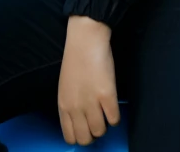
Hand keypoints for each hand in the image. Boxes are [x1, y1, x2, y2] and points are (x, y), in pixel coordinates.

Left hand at [58, 15, 119, 145]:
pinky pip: (114, 119)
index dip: (80, 136)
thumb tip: (80, 120)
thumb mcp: (66, 86)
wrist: (86, 40)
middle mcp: (75, 108)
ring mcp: (91, 102)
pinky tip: (112, 105)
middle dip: (93, 134)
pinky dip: (115, 116)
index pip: (70, 136)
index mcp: (63, 105)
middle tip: (98, 121)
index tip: (86, 128)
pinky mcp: (107, 96)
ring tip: (105, 112)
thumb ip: (71, 105)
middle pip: (85, 139)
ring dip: (105, 124)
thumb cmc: (76, 59)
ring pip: (100, 131)